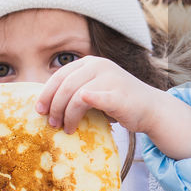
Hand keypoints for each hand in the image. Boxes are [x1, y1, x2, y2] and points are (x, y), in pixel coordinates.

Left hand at [34, 55, 155, 133]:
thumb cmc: (119, 101)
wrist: (151, 108)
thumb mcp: (95, 87)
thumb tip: (46, 102)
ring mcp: (110, 78)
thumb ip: (75, 88)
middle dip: (54, 107)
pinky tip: (74, 123)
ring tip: (66, 128)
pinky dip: (81, 109)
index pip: (60, 75)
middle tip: (52, 123)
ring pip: (76, 96)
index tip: (39, 110)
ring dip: (66, 115)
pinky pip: (94, 100)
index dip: (46, 93)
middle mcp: (100, 66)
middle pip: (65, 86)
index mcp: (91, 62)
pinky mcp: (118, 95)